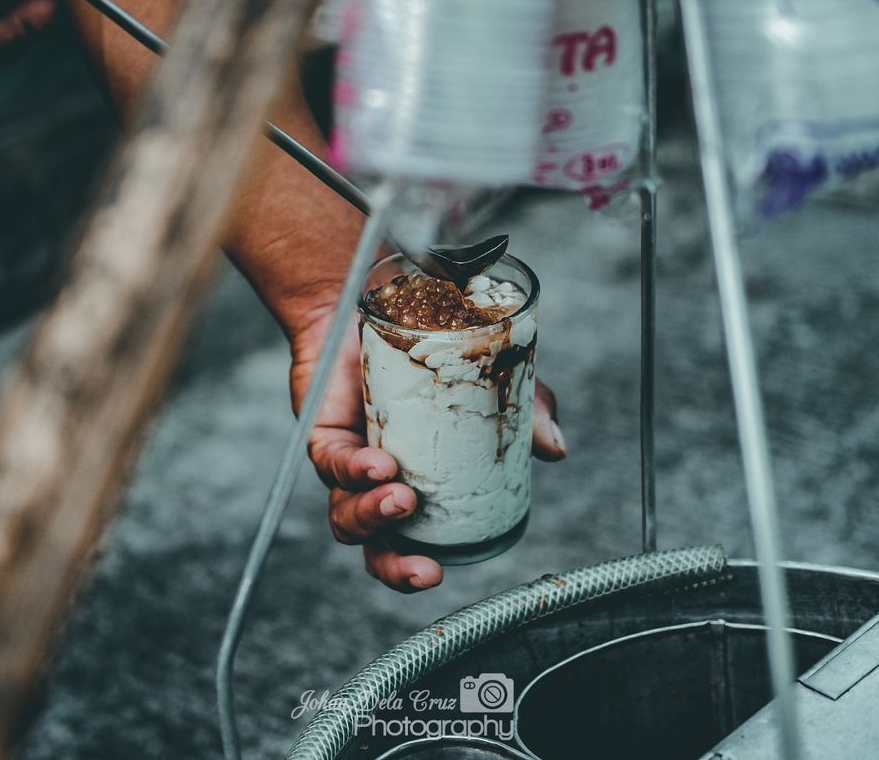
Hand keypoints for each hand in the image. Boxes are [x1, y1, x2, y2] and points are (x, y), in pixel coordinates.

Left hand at [289, 309, 566, 593]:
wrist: (383, 302)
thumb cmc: (431, 352)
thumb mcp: (489, 382)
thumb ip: (525, 412)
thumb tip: (555, 449)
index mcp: (409, 486)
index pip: (403, 545)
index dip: (411, 571)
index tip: (437, 575)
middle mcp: (372, 483)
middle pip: (370, 545)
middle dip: (393, 566)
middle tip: (425, 568)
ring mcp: (345, 461)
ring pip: (345, 511)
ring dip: (373, 515)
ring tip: (404, 498)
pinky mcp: (323, 432)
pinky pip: (332, 462)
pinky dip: (354, 469)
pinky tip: (378, 465)